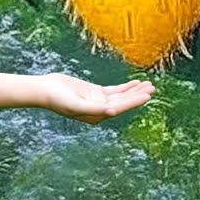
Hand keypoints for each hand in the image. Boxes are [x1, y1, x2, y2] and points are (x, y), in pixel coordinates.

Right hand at [36, 73, 155, 124]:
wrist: (47, 90)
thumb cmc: (59, 99)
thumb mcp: (76, 105)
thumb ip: (94, 109)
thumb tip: (112, 112)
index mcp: (97, 116)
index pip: (120, 108)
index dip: (134, 101)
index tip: (147, 95)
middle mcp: (100, 110)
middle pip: (124, 102)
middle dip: (138, 95)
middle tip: (152, 88)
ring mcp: (99, 101)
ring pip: (121, 95)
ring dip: (134, 90)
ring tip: (148, 84)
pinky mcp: (96, 92)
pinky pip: (115, 90)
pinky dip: (125, 87)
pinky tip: (135, 83)